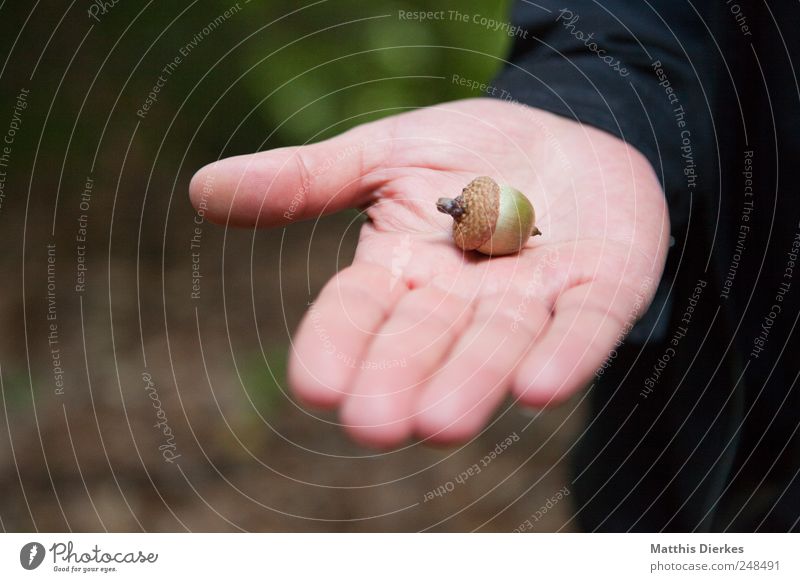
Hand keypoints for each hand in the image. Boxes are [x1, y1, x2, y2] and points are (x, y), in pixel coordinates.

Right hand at [190, 98, 668, 447]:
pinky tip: (540, 387)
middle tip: (376, 425)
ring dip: (473, 381)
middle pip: (426, 342)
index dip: (338, 345)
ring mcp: (533, 299)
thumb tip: (202, 188)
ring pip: (499, 346)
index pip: (359, 312)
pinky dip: (564, 355)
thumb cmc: (465, 153)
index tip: (313, 385)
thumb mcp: (384, 152)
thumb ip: (306, 179)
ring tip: (442, 423)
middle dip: (401, 380)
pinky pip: (584, 327)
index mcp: (402, 271)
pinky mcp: (601, 289)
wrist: (563, 133)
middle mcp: (461, 300)